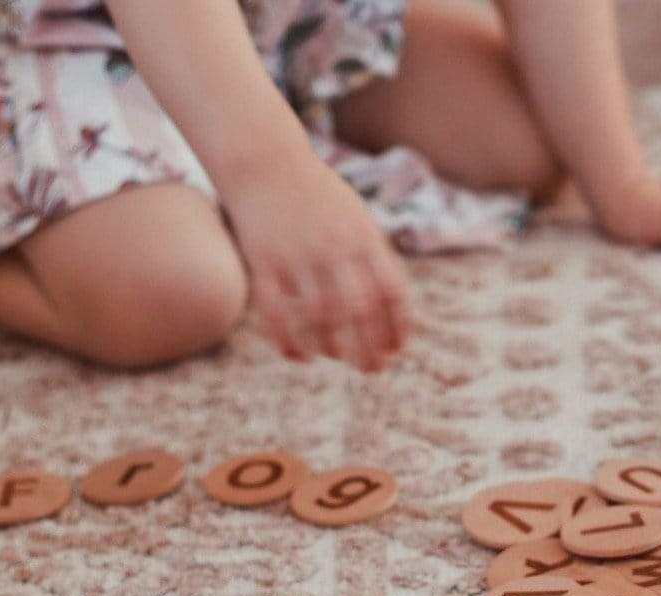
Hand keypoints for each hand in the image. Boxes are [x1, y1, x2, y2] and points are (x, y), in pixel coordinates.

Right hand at [223, 152, 410, 371]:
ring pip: (319, 318)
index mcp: (363, 239)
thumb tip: (393, 316)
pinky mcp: (263, 261)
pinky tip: (300, 357)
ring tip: (336, 357)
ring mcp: (297, 255)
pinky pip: (276, 313)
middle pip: (359, 313)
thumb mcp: (358, 220)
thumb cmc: (320, 197)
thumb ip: (377, 261)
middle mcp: (333, 248)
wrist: (265, 159)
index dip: (398, 328)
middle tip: (371, 370)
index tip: (395, 350)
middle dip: (369, 350)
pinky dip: (289, 342)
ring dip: (331, 348)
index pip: (392, 294)